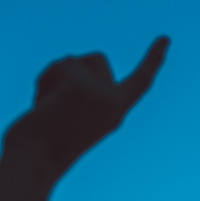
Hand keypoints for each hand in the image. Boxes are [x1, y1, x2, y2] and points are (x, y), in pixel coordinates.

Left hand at [6, 37, 168, 178]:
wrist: (35, 161)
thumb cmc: (44, 147)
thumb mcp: (72, 119)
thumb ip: (81, 93)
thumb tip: (66, 64)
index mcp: (116, 114)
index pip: (141, 82)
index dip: (153, 59)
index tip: (164, 38)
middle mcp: (114, 103)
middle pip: (98, 59)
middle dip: (73, 70)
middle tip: (57, 105)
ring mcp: (100, 93)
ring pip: (74, 60)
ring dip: (54, 77)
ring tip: (48, 108)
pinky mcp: (80, 85)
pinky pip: (58, 65)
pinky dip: (44, 81)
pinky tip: (43, 105)